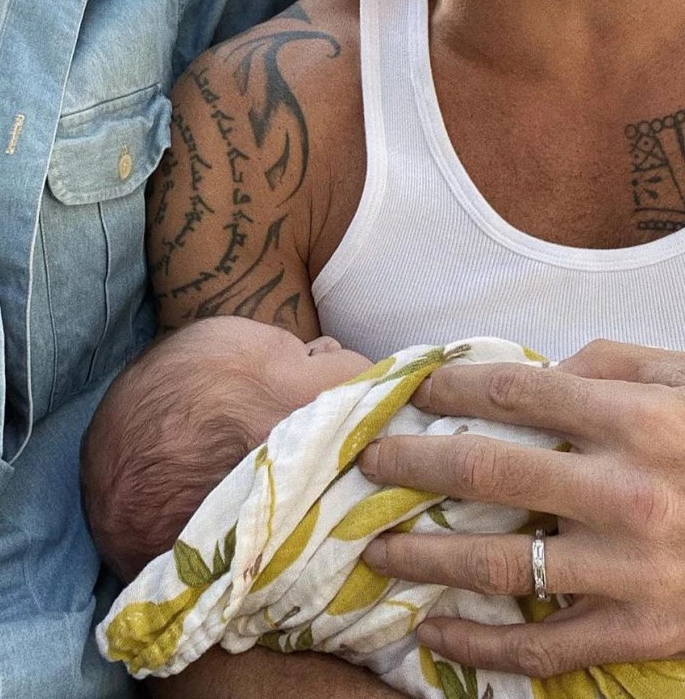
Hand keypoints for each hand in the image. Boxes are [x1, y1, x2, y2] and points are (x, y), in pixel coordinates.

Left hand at [358, 340, 684, 676]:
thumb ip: (613, 365)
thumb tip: (537, 370)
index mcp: (639, 422)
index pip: (515, 394)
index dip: (451, 388)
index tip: (413, 391)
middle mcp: (630, 494)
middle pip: (487, 471)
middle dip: (412, 463)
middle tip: (369, 461)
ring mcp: (633, 571)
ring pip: (497, 562)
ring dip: (423, 553)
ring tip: (376, 542)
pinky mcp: (641, 633)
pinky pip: (542, 646)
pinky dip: (479, 642)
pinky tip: (432, 629)